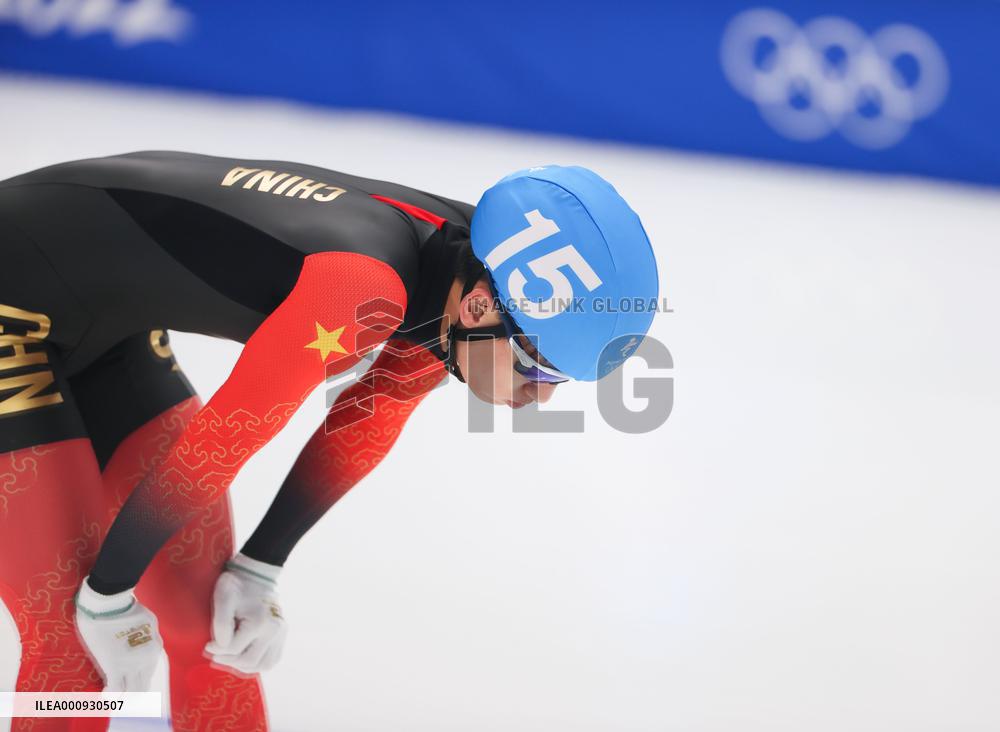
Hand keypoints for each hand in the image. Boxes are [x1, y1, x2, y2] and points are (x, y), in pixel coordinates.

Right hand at [75, 578, 162, 690]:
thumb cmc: (127, 608)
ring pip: (131, 689)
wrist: (110, 603)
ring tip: (115, 698)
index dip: (141, 678)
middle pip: (143, 684)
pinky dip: (110, 695)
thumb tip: (146, 643)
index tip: (132, 682)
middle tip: (125, 697)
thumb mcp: (149, 622)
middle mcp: (147, 658)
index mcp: (155, 647)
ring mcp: (131, 664)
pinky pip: (115, 688)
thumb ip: (149, 636)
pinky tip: (104, 695)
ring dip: (124, 696)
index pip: (149, 671)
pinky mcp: (114, 666)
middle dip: (135, 693)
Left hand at [205, 553, 287, 673]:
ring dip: (243, 666)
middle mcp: (274, 631)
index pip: (233, 649)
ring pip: (263, 665)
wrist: (257, 574)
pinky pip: (272, 659)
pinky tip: (245, 657)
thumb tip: (218, 648)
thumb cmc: (237, 586)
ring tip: (229, 658)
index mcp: (259, 623)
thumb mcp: (223, 598)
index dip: (216, 650)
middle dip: (228, 661)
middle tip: (215, 655)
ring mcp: (280, 633)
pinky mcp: (282, 635)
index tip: (207, 645)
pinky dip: (258, 663)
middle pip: (248, 661)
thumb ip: (220, 624)